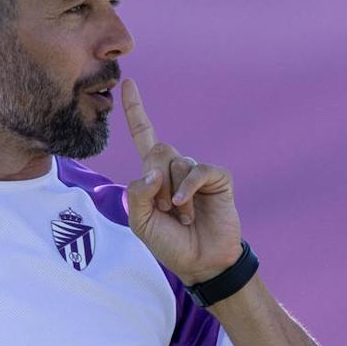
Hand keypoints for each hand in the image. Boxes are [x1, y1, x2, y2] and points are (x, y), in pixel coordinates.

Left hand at [121, 78, 242, 283]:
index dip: (136, 110)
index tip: (128, 83)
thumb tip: (153, 172)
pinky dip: (189, 188)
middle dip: (156, 181)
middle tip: (164, 210)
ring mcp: (197, 172)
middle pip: (158, 148)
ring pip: (177, 162)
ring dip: (174, 195)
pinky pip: (198, 170)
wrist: (200, 262)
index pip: (143, 136)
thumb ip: (138, 195)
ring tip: (183, 216)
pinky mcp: (218, 178)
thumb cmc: (169, 243)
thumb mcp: (141, 222)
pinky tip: (188, 208)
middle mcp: (175, 168)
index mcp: (154, 176)